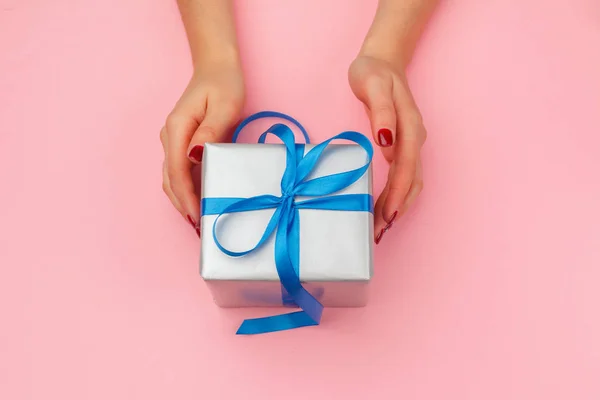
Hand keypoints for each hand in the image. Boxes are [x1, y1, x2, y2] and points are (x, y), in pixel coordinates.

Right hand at [161, 58, 244, 235]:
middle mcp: (169, 138)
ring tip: (200, 222)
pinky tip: (199, 203)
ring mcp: (172, 142)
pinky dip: (186, 191)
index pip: (176, 171)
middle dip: (183, 206)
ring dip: (183, 201)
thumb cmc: (223, 85)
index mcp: (177, 129)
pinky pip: (179, 173)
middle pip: (170, 180)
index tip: (198, 216)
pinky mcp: (180, 145)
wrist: (216, 68)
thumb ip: (210, 132)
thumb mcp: (224, 105)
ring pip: (171, 180)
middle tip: (201, 229)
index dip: (186, 197)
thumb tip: (194, 156)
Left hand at [349, 55, 426, 243]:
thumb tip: (387, 142)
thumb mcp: (373, 84)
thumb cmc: (373, 72)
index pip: (406, 167)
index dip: (397, 193)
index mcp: (409, 127)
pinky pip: (403, 176)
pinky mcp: (403, 146)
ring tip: (381, 227)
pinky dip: (396, 195)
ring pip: (410, 182)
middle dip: (397, 208)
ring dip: (398, 205)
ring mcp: (410, 143)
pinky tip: (384, 207)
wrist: (382, 61)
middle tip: (379, 232)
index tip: (387, 215)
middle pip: (411, 181)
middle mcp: (414, 139)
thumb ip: (382, 111)